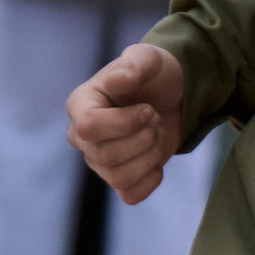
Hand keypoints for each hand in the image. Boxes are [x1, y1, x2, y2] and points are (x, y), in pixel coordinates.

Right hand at [67, 43, 184, 204]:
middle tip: (155, 117)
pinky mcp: (121, 176)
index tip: (147, 108)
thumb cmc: (154, 74)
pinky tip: (158, 157)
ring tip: (157, 133)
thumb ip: (134, 63)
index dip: (124, 123)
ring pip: (119, 178)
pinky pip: (131, 195)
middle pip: (105, 156)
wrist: (173, 93)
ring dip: (150, 155)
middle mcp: (83, 136)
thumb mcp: (149, 59)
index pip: (89, 128)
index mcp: (81, 105)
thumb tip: (117, 80)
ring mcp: (99, 159)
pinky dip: (152, 178)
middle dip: (144, 137)